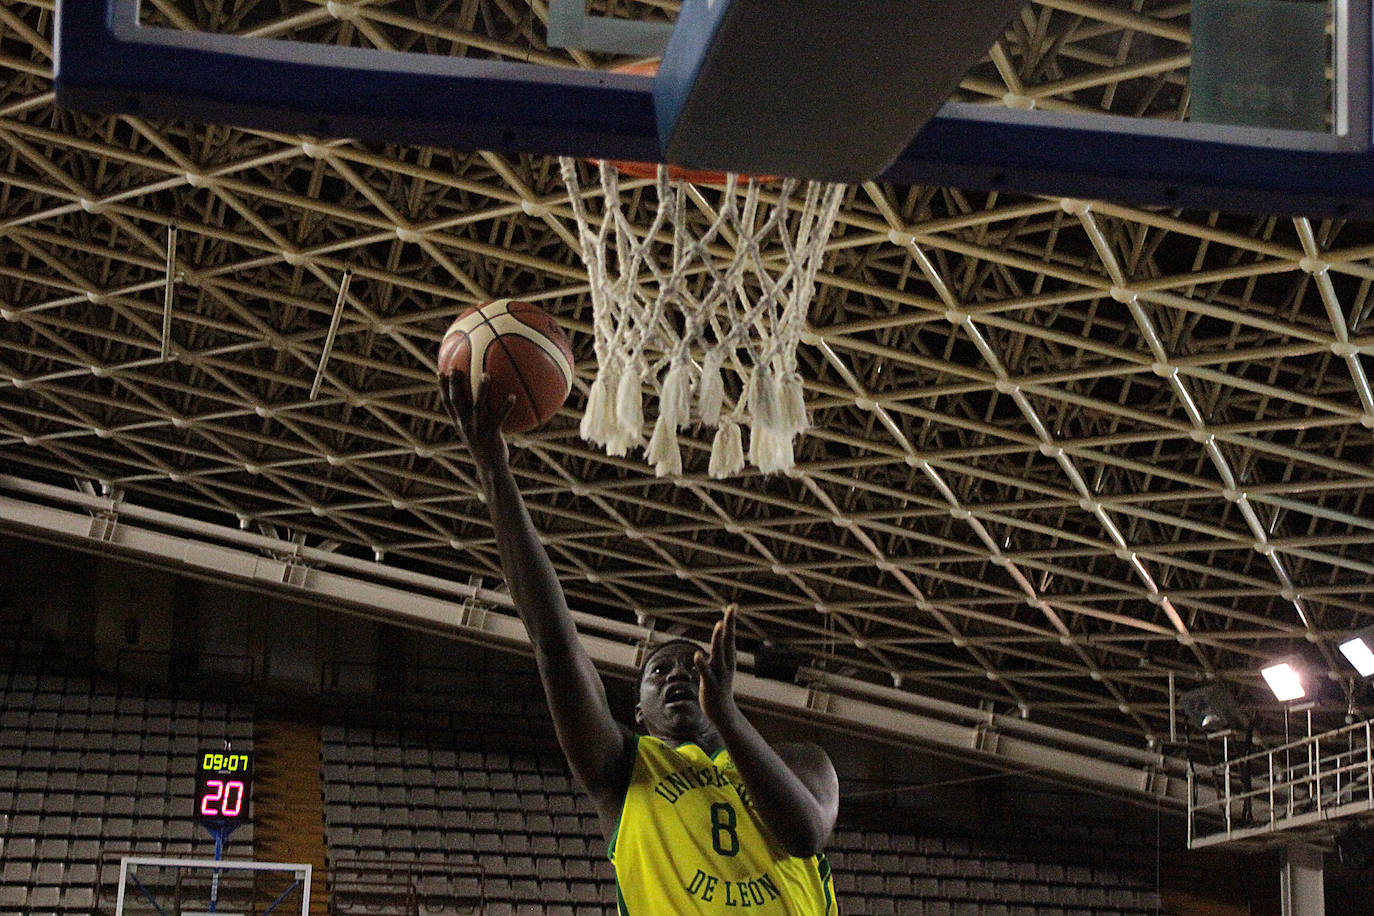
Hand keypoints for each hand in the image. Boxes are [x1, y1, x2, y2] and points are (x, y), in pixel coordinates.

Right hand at [440, 372, 513, 477]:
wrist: (490, 468)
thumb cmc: (484, 448)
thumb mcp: (475, 433)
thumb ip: (474, 418)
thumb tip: (480, 402)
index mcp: (460, 423)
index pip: (447, 403)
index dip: (442, 388)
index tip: (440, 372)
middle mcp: (466, 424)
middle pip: (457, 400)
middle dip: (454, 383)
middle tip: (456, 367)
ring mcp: (478, 429)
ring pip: (478, 405)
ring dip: (482, 389)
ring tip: (486, 374)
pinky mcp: (492, 434)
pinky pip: (500, 417)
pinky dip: (506, 406)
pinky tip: (513, 396)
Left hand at [695, 604, 739, 724]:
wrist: (723, 713)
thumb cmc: (719, 687)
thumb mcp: (720, 666)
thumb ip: (719, 651)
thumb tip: (719, 636)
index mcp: (727, 658)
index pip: (729, 636)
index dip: (731, 621)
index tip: (733, 605)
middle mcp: (726, 663)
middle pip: (728, 640)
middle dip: (729, 624)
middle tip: (732, 608)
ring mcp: (719, 674)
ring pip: (719, 654)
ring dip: (718, 639)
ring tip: (719, 625)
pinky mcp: (711, 685)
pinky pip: (706, 673)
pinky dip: (702, 664)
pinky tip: (698, 655)